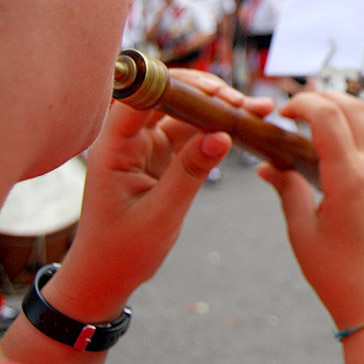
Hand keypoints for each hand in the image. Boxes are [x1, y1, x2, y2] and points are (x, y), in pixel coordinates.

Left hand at [44, 70, 273, 322]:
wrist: (106, 277)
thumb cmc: (121, 251)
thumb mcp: (160, 215)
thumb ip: (190, 172)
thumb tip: (223, 135)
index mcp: (113, 147)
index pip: (140, 97)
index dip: (178, 86)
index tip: (217, 92)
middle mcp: (128, 139)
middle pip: (167, 96)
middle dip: (207, 92)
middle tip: (243, 101)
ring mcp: (146, 146)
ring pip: (185, 113)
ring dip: (219, 108)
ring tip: (256, 109)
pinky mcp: (161, 157)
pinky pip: (192, 133)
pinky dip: (217, 128)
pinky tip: (244, 126)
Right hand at [257, 91, 363, 330]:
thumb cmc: (339, 276)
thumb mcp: (302, 233)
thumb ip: (286, 190)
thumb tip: (267, 166)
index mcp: (350, 178)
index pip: (328, 115)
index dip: (302, 104)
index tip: (282, 114)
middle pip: (355, 106)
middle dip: (323, 97)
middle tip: (295, 111)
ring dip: (340, 114)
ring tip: (309, 129)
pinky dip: (352, 135)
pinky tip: (329, 154)